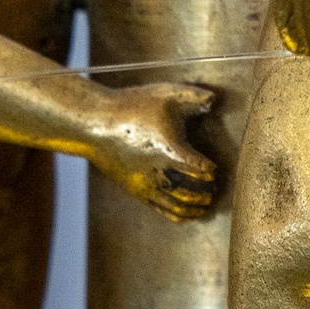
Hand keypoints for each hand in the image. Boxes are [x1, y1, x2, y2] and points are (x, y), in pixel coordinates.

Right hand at [91, 82, 218, 221]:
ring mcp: (147, 183)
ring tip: (206, 203)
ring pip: (178, 205)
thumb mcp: (165, 93)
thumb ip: (193, 96)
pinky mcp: (137, 190)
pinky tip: (189, 215)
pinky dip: (179, 215)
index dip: (210, 170)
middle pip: (191, 191)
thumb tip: (214, 100)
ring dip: (196, 207)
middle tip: (214, 187)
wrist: (95, 124)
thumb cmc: (131, 106)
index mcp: (169, 148)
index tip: (213, 168)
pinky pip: (162, 209)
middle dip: (206, 191)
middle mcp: (159, 170)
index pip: (199, 168)